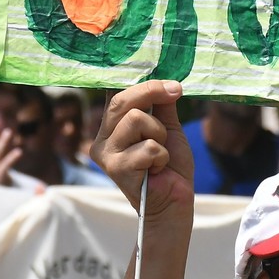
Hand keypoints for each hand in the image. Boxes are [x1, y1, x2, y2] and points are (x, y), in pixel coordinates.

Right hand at [93, 81, 194, 222]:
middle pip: (123, 100)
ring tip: (160, 153)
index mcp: (112, 125)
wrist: (174, 201)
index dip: (137, 81)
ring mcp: (107, 153)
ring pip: (136, 120)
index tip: (164, 77)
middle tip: (175, 91)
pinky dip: (162, 156)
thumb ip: (162, 104)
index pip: (116, 93)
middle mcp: (102, 137)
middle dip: (153, 92)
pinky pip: (148, 147)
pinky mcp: (116, 169)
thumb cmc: (170, 165)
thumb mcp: (168, 126)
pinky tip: (157, 169)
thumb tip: (166, 79)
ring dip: (159, 134)